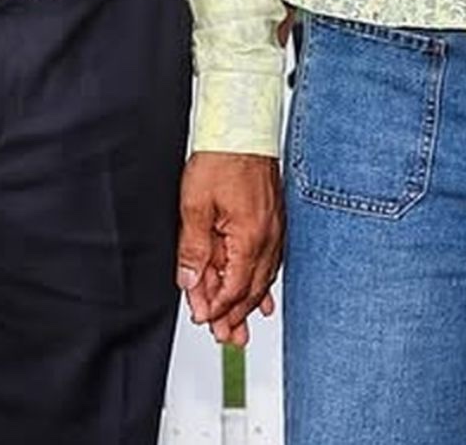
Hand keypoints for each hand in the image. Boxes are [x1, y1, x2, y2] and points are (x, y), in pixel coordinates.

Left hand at [176, 152, 282, 346]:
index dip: (218, 307)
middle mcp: (269, 236)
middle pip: (253, 288)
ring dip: (250, 302)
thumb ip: (194, 249)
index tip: (204, 319)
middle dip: (236, 313)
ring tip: (240, 324)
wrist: (243, 130)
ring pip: (265, 277)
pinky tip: (263, 294)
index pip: (235, 286)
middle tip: (224, 335)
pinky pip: (273, 260)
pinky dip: (265, 281)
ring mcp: (275, 228)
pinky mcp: (275, 220)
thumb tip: (190, 281)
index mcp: (250, 236)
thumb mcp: (195, 207)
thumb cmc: (222, 160)